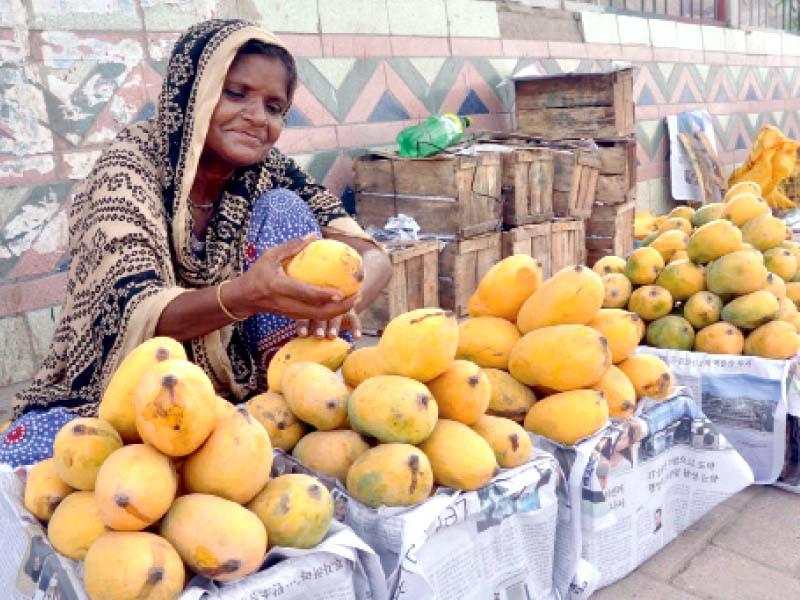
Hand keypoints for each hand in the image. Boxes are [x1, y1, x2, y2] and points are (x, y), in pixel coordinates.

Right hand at [236, 234, 358, 320]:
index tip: (342, 292)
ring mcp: (290, 313)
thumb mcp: (270, 255)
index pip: (305, 294)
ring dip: (339, 312)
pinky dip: (331, 313)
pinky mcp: (294, 316)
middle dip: (340, 308)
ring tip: (355, 299)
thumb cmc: (257, 273)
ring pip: (318, 318)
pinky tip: (342, 303)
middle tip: (357, 296)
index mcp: (279, 287)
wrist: (245, 297)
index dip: (324, 295)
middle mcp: (286, 303)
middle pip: (318, 312)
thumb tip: (314, 235)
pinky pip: (315, 318)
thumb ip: (292, 246)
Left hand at [296, 309, 361, 339]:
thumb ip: (307, 334)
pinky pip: (354, 320)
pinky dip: (356, 328)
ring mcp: (338, 310)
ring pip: (336, 318)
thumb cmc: (319, 325)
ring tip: (332, 336)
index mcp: (311, 311)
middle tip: (319, 336)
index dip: (303, 326)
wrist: (339, 309)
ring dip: (333, 327)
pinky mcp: (350, 313)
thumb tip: (298, 355)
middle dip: (319, 327)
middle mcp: (324, 308)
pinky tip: (357, 337)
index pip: (305, 317)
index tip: (302, 335)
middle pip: (321, 317)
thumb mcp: (312, 326)